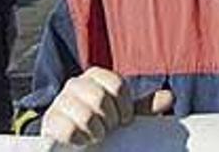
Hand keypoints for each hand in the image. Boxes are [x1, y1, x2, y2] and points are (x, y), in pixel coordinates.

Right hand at [41, 67, 174, 145]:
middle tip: (107, 128)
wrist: (72, 140)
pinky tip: (82, 141)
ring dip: (95, 131)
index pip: (116, 85)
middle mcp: (76, 84)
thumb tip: (168, 97)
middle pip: (100, 98)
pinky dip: (79, 138)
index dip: (125, 107)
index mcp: (96, 77)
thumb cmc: (100, 122)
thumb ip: (143, 107)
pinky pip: (67, 129)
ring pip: (85, 114)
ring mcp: (60, 102)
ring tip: (95, 135)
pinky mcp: (50, 122)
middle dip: (109, 120)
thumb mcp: (122, 114)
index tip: (124, 120)